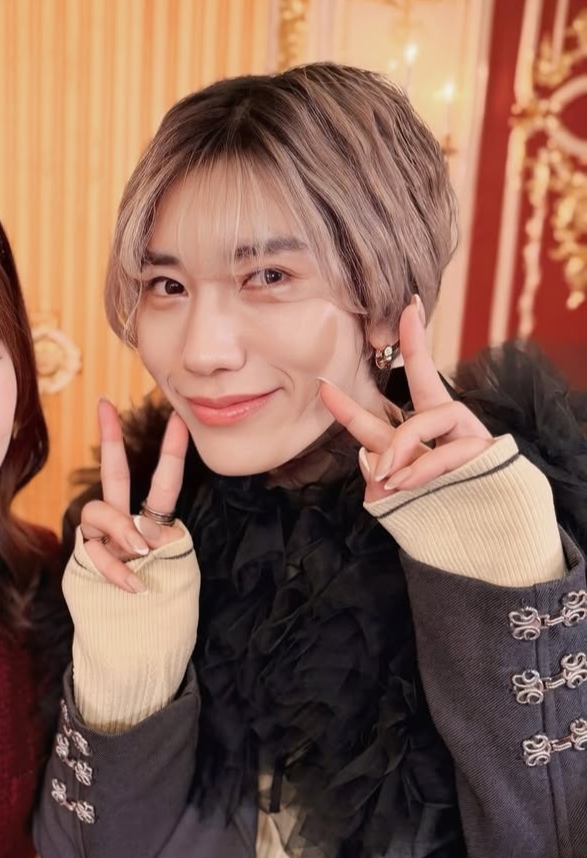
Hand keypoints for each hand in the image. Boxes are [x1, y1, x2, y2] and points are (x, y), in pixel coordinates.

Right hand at [78, 398, 189, 591]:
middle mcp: (123, 525)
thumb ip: (162, 545)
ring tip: (139, 550)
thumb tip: (141, 532)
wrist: (136, 645)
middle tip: (105, 404)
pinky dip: (117, 569)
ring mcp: (101, 541)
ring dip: (120, 526)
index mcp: (152, 523)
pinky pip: (95, 551)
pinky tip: (135, 585)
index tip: (179, 418)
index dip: (172, 452)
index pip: (163, 483)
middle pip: (115, 475)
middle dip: (109, 438)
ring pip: (98, 509)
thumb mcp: (177, 571)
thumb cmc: (164, 609)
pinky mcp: (83, 560)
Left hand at [317, 298, 492, 503]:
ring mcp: (470, 439)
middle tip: (403, 322)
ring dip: (400, 446)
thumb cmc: (441, 521)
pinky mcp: (485, 456)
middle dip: (414, 349)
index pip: (411, 389)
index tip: (407, 307)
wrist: (488, 550)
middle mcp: (449, 429)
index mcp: (426, 435)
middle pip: (427, 384)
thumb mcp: (399, 498)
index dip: (410, 348)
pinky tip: (403, 482)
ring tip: (387, 474)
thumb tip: (368, 458)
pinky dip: (421, 468)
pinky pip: (446, 453)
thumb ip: (380, 476)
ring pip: (426, 422)